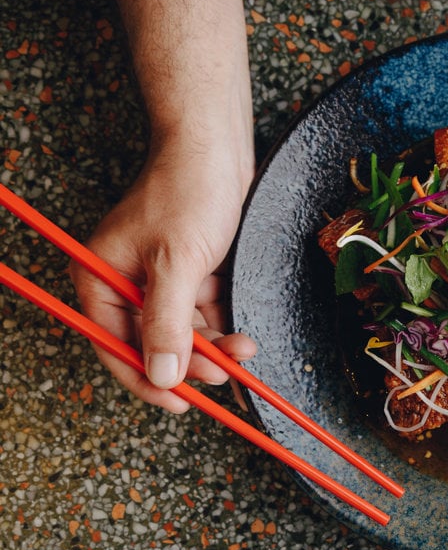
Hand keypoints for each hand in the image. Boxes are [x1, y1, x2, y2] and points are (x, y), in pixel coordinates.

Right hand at [71, 140, 256, 411]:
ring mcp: (160, 275)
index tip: (179, 403)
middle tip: (224, 376)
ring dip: (214, 345)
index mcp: (102, 277)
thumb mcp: (176, 263)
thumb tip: (161, 375)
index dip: (145, 378)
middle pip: (153, 341)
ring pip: (184, 329)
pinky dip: (222, 325)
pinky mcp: (191, 269)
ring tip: (244, 351)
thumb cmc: (188, 192)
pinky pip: (203, 311)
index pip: (114, 344)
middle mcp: (126, 280)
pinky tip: (242, 335)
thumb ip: (166, 323)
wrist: (217, 146)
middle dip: (190, 362)